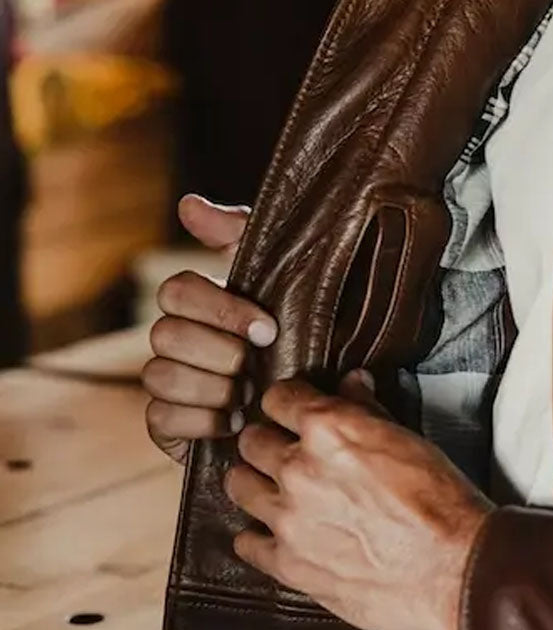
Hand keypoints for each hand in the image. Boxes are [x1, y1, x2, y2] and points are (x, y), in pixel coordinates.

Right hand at [142, 195, 277, 462]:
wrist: (315, 399)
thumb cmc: (300, 328)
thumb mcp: (281, 275)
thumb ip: (238, 233)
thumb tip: (189, 204)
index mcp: (199, 302)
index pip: (176, 291)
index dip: (221, 311)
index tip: (269, 330)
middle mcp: (176, 338)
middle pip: (164, 335)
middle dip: (220, 352)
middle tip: (259, 365)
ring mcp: (169, 382)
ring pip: (160, 376)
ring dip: (213, 387)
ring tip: (251, 394)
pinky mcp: (169, 426)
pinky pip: (161, 419)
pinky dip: (201, 422)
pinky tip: (237, 420)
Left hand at [225, 372, 492, 629]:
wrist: (454, 568)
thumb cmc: (440, 500)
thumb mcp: (408, 439)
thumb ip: (368, 410)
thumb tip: (352, 384)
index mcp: (328, 428)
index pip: (278, 397)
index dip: (288, 400)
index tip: (294, 409)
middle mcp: (298, 468)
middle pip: (251, 439)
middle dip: (267, 439)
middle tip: (284, 449)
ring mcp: (287, 518)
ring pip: (238, 484)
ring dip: (254, 481)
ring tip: (273, 487)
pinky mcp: (287, 564)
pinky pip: (246, 542)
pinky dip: (258, 535)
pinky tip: (276, 533)